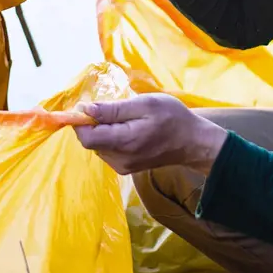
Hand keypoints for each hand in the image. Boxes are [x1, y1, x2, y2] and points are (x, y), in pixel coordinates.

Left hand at [74, 93, 226, 175]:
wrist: (192, 142)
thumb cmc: (172, 118)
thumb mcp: (144, 104)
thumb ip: (113, 109)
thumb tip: (84, 109)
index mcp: (124, 142)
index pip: (86, 137)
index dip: (80, 121)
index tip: (88, 105)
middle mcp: (120, 159)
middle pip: (91, 141)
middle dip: (94, 123)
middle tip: (114, 108)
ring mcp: (123, 166)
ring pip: (98, 145)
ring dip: (103, 130)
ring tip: (126, 119)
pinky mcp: (126, 168)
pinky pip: (108, 151)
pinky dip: (111, 138)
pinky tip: (128, 129)